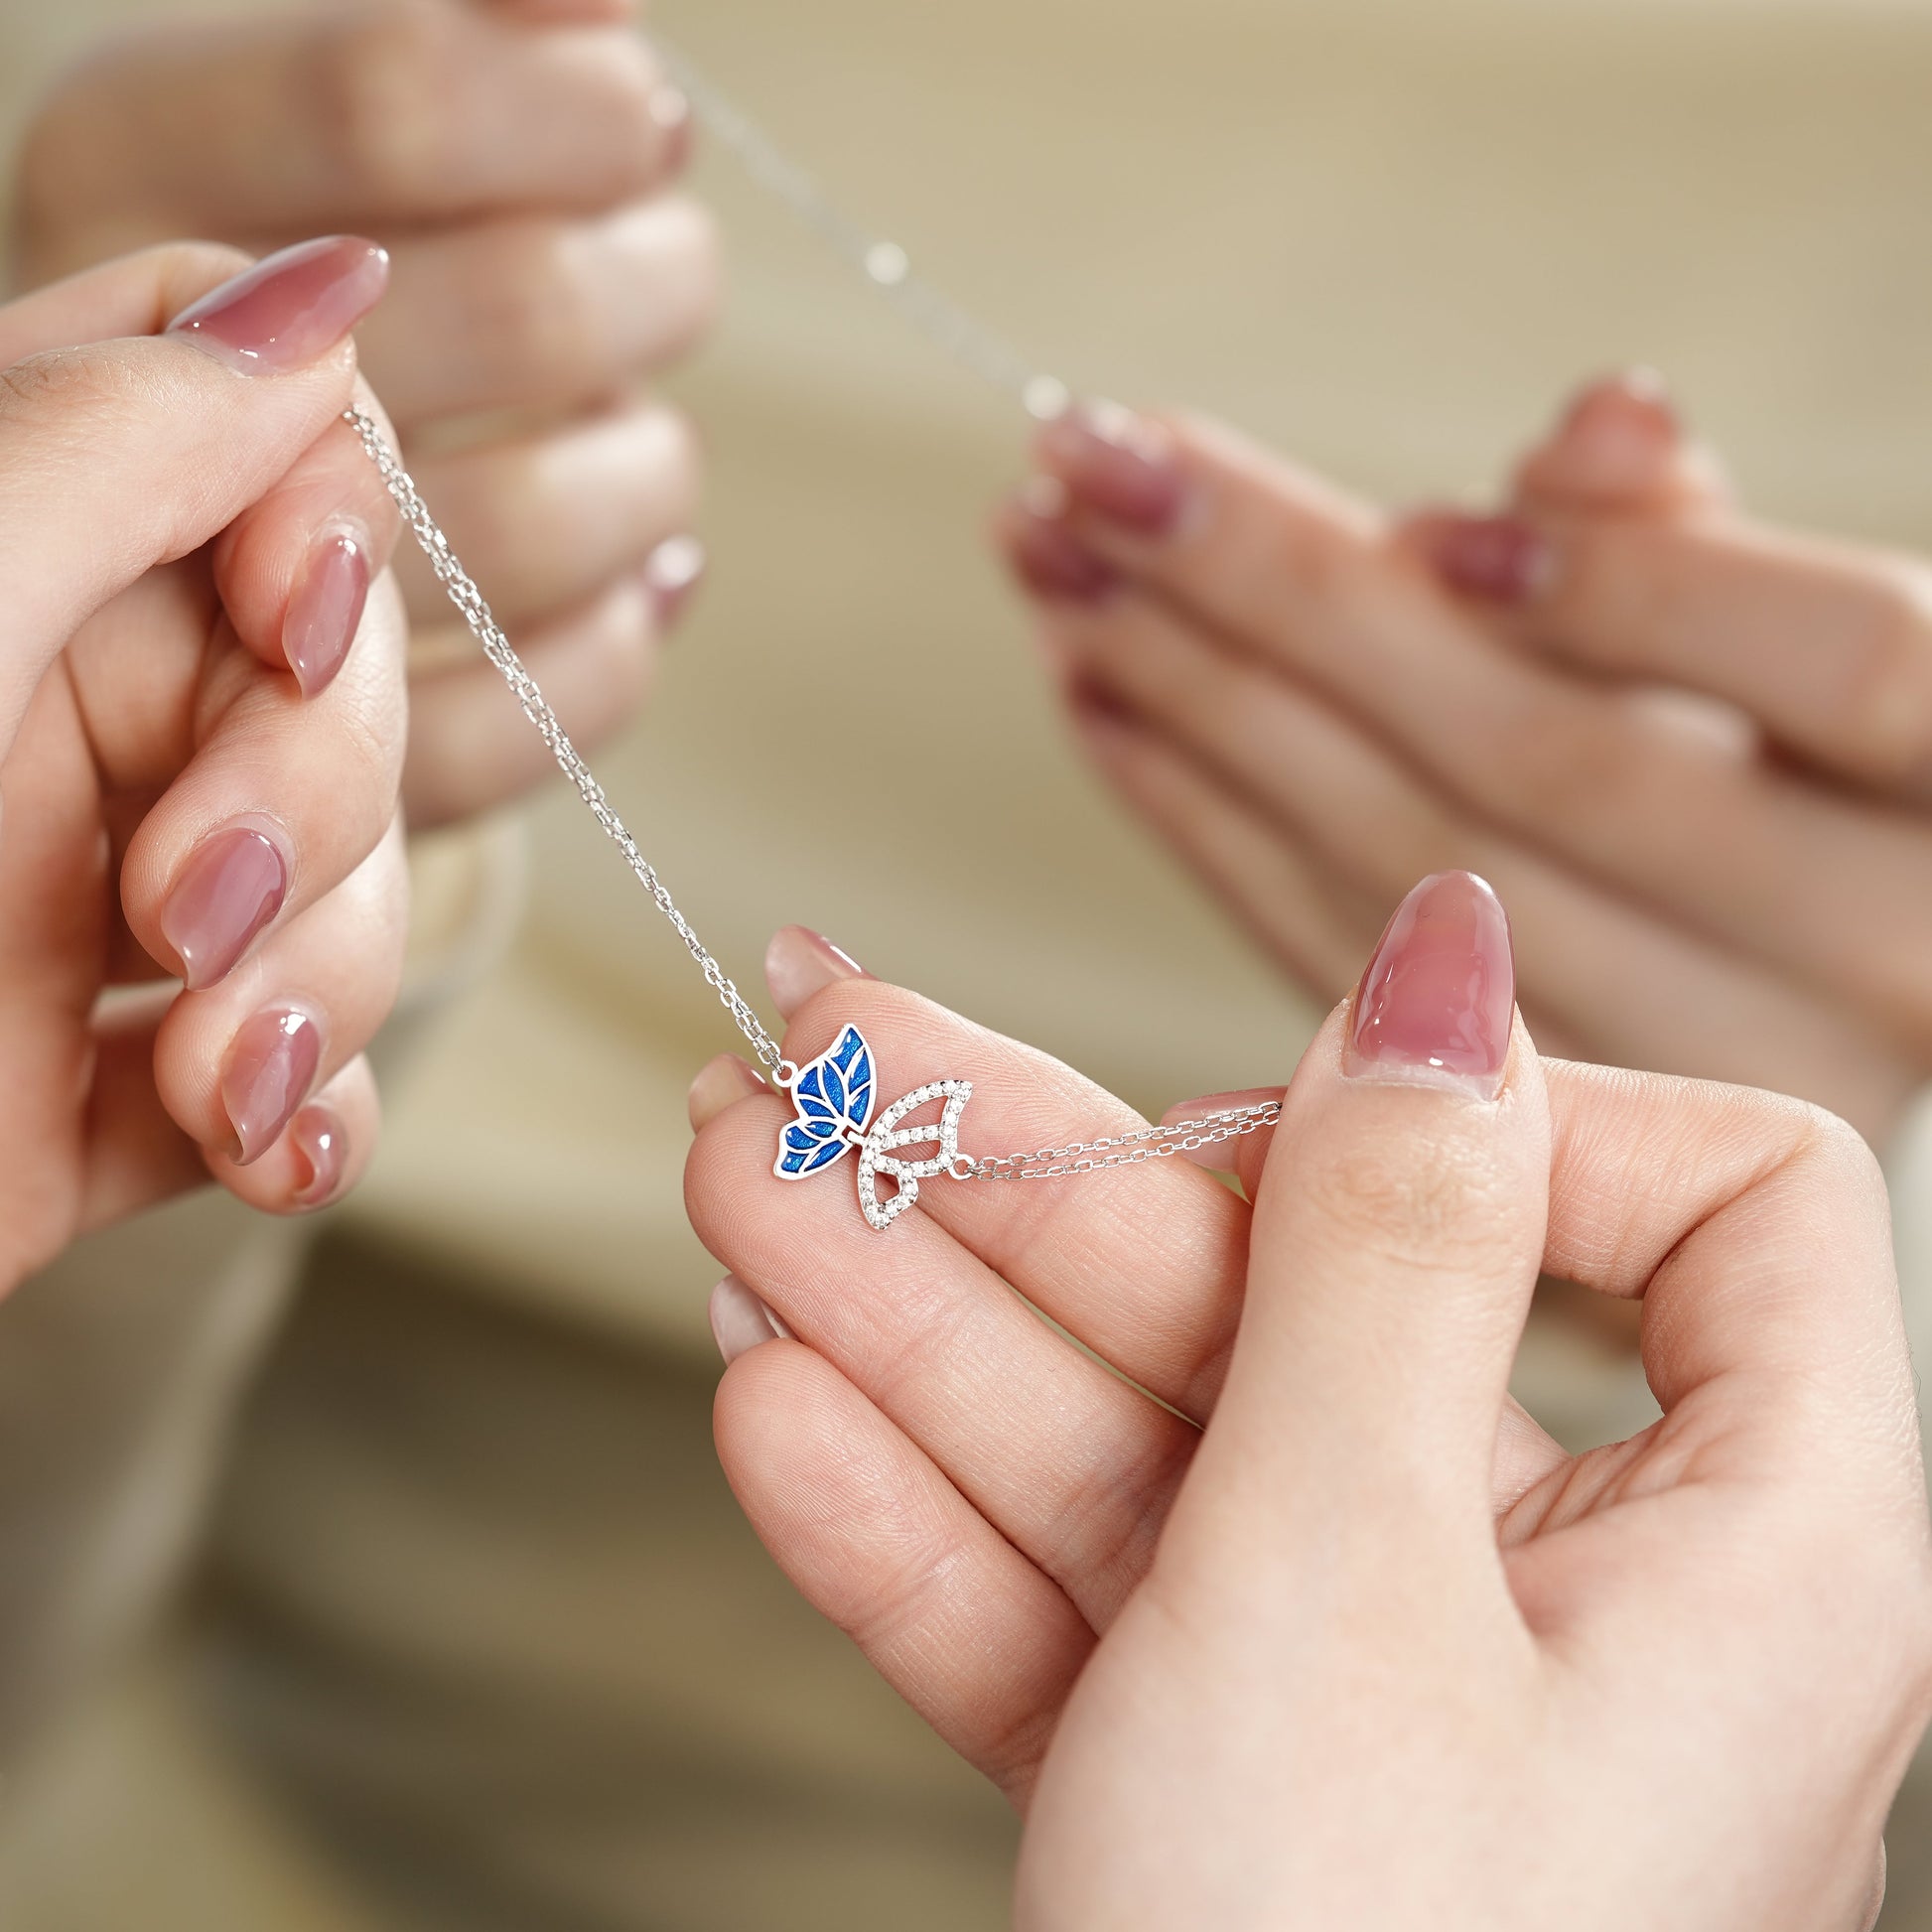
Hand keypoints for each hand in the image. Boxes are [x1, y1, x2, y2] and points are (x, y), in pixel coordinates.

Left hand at [0, 236, 410, 1292]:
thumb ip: (109, 440)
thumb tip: (325, 291)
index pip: (252, 442)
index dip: (322, 520)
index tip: (286, 620)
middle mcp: (48, 715)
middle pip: (338, 686)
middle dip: (311, 811)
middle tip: (180, 909)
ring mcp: (86, 906)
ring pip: (347, 889)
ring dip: (320, 991)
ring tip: (209, 1082)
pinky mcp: (109, 1083)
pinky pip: (301, 1067)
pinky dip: (313, 1115)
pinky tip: (263, 1151)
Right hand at [17, 0, 717, 828]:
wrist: (170, 541)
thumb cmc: (284, 298)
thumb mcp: (313, 124)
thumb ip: (447, 57)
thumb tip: (596, 0)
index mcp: (124, 177)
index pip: (392, 105)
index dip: (575, 111)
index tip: (645, 122)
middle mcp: (164, 392)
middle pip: (522, 313)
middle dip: (652, 281)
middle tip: (666, 265)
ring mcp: (247, 597)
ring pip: (539, 521)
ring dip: (646, 470)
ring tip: (641, 436)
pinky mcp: (348, 761)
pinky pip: (546, 707)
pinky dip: (623, 641)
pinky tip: (640, 579)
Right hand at [683, 875, 1931, 1930]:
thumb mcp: (1351, 1578)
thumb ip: (1381, 1247)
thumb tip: (1451, 954)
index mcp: (1745, 1536)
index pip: (1717, 1192)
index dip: (1511, 1118)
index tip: (1273, 1117)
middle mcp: (1575, 1590)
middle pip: (1307, 1296)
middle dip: (1029, 1182)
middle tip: (818, 1060)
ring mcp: (1379, 1683)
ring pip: (1146, 1436)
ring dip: (919, 1313)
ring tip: (732, 1174)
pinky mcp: (1227, 1771)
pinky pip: (1082, 1597)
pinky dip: (927, 1519)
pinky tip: (776, 1402)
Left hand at [996, 376, 1931, 1142]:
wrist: (1810, 995)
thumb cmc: (1805, 792)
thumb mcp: (1803, 659)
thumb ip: (1703, 548)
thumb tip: (1597, 419)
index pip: (1841, 661)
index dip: (1629, 587)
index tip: (1410, 525)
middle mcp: (1864, 963)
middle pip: (1539, 762)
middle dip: (1283, 595)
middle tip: (1092, 467)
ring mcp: (1693, 1077)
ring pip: (1402, 869)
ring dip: (1195, 704)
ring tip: (1056, 577)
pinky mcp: (1531, 1136)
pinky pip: (1334, 960)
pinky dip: (1203, 826)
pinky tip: (1108, 714)